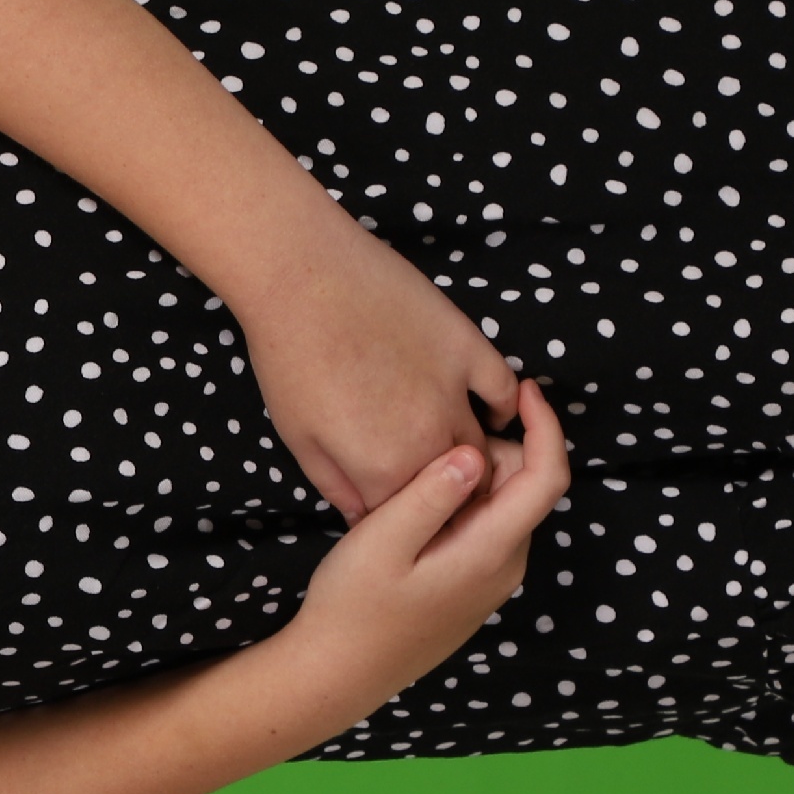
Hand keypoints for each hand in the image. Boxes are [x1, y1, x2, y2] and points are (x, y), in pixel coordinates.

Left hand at [237, 226, 526, 521]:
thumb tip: (364, 518)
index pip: (408, 517)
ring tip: (445, 446)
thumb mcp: (298, 437)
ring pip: (483, 447)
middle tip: (416, 469)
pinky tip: (487, 411)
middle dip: (438, 491)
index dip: (398, 512)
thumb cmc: (288, 356)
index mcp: (383, 471)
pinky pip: (506, 393)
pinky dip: (503, 409)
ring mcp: (455, 393)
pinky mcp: (470, 349)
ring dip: (469, 456)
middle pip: (454, 488)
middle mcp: (428, 441)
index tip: (391, 498)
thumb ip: (338, 487)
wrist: (302, 275)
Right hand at [287, 377, 572, 701]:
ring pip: (505, 507)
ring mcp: (493, 581)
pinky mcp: (473, 587)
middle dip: (499, 448)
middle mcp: (507, 566)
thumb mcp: (381, 541)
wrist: (340, 673)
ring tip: (421, 465)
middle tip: (437, 433)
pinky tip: (420, 502)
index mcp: (492, 550)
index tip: (524, 390)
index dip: (546, 427)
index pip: (548, 477)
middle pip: (527, 488)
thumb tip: (473, 452)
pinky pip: (487, 528)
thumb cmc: (354, 607)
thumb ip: (430, 494)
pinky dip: (467, 501)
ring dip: (478, 476)